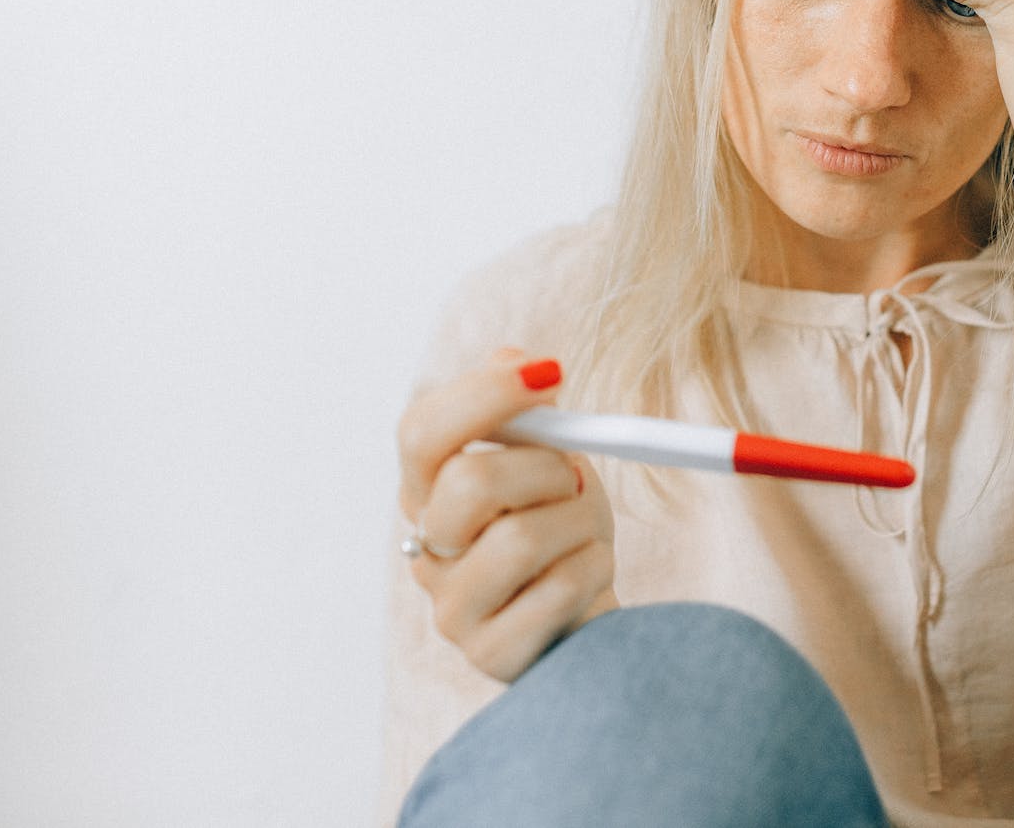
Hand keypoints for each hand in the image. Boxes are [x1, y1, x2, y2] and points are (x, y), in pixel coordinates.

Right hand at [396, 347, 618, 682]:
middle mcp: (425, 547)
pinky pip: (555, 591)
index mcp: (427, 490)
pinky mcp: (488, 654)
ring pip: (520, 538)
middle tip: (574, 479)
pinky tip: (591, 572)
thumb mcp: (551, 462)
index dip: (483, 395)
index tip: (551, 374)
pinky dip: (592, 569)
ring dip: (579, 522)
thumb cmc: (562, 531)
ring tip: (585, 531)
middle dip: (545, 469)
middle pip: (469, 482)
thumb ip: (528, 415)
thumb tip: (517, 360)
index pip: (421, 432)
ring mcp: (450, 608)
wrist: (586, 615)